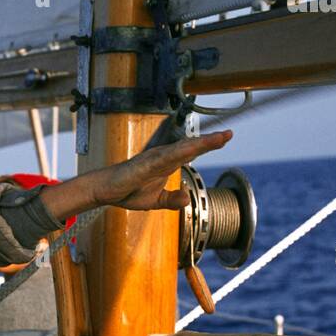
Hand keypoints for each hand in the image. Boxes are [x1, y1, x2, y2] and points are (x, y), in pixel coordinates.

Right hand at [37, 130, 233, 220]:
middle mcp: (163, 157)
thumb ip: (172, 199)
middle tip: (229, 134)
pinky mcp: (144, 166)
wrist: (106, 191)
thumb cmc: (128, 191)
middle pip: (191, 147)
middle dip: (210, 141)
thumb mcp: (156, 200)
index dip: (208, 144)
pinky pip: (164, 158)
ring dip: (199, 144)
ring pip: (181, 149)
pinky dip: (178, 153)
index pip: (192, 152)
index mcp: (167, 163)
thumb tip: (187, 198)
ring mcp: (154, 160)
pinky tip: (190, 149)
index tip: (226, 137)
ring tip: (217, 139)